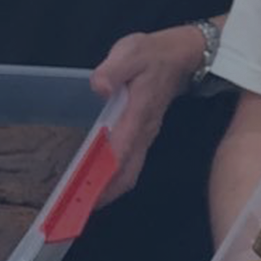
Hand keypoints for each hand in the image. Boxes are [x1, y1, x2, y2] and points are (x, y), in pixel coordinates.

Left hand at [88, 24, 207, 205]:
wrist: (182, 56)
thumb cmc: (153, 54)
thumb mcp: (131, 52)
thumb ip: (114, 69)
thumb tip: (100, 88)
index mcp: (138, 113)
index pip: (121, 151)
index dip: (104, 174)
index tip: (86, 193)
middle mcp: (144, 131)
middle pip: (128, 172)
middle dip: (106, 194)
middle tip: (78, 209)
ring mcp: (146, 135)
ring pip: (130, 171)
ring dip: (109, 189)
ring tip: (83, 201)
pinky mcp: (144, 135)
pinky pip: (130, 163)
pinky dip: (114, 177)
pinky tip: (97, 178)